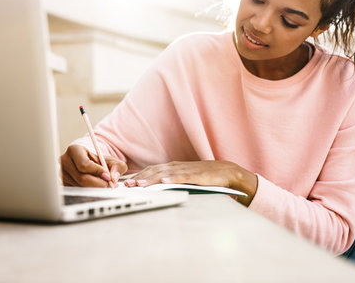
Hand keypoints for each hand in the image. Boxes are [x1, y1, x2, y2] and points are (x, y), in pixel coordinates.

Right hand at [60, 144, 127, 186]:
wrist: (90, 165)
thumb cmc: (99, 161)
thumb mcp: (111, 160)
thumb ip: (117, 166)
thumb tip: (114, 178)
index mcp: (74, 150)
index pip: (84, 165)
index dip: (98, 172)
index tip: (108, 176)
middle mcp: (65, 161)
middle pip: (82, 178)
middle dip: (99, 184)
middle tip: (109, 185)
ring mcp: (62, 174)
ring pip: (80, 187)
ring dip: (95, 189)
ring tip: (104, 185)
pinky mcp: (63, 184)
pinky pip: (77, 192)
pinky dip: (89, 192)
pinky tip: (95, 188)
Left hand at [124, 160, 256, 205]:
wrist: (227, 173)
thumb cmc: (206, 177)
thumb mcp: (186, 178)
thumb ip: (173, 181)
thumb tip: (157, 188)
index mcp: (174, 168)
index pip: (152, 170)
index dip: (139, 175)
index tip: (127, 182)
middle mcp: (178, 167)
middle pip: (155, 171)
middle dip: (140, 177)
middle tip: (128, 184)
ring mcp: (187, 170)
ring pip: (165, 174)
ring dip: (151, 179)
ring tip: (140, 184)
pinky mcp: (197, 176)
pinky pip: (182, 177)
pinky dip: (172, 179)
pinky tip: (164, 182)